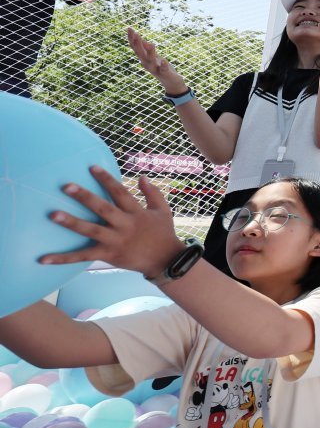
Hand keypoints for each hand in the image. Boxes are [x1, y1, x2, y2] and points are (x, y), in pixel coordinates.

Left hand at [37, 167, 184, 278]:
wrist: (166, 261)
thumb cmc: (164, 233)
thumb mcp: (163, 211)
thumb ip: (153, 193)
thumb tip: (141, 177)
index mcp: (136, 213)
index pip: (120, 192)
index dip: (107, 179)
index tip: (92, 167)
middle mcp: (124, 225)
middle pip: (103, 209)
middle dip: (85, 197)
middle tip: (67, 186)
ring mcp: (115, 241)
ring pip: (91, 230)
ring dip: (72, 223)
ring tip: (53, 214)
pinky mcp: (109, 255)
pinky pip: (83, 256)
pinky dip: (64, 258)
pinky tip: (45, 259)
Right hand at [127, 27, 187, 94]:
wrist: (171, 83)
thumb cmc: (161, 68)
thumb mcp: (153, 56)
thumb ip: (146, 47)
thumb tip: (139, 37)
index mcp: (144, 58)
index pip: (135, 48)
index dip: (132, 39)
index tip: (129, 28)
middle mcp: (147, 64)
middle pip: (140, 53)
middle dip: (137, 44)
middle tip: (135, 33)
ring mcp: (156, 69)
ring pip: (151, 61)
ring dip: (151, 53)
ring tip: (152, 44)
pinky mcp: (165, 74)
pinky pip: (163, 70)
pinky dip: (163, 65)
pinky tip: (164, 61)